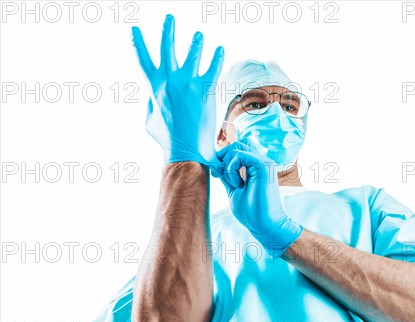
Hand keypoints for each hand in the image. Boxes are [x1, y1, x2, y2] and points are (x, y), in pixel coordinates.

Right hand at [131, 14, 223, 164]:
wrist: (186, 150)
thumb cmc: (167, 140)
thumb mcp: (149, 120)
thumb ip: (150, 104)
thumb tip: (152, 97)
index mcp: (153, 88)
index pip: (143, 60)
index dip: (138, 43)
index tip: (134, 30)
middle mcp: (169, 81)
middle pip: (166, 48)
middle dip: (168, 30)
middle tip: (169, 18)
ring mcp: (187, 84)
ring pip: (192, 54)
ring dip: (196, 42)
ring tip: (199, 35)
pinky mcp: (205, 90)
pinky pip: (212, 68)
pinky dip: (216, 57)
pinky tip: (220, 50)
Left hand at [211, 141, 302, 257]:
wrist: (265, 224)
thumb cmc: (251, 211)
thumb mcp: (233, 190)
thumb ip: (227, 176)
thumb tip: (216, 164)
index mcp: (256, 166)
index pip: (238, 149)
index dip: (223, 157)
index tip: (217, 174)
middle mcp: (261, 161)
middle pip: (237, 143)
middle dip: (223, 157)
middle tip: (220, 175)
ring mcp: (264, 161)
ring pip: (237, 146)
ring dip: (228, 164)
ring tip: (233, 183)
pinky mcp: (263, 165)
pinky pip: (239, 154)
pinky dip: (231, 168)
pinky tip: (237, 184)